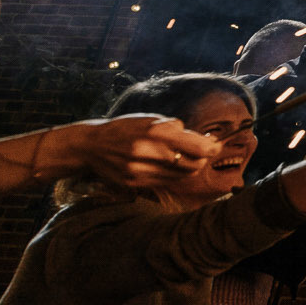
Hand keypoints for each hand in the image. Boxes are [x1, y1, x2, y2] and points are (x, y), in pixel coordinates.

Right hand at [58, 115, 222, 188]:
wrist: (90, 146)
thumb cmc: (125, 128)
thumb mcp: (151, 121)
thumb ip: (177, 131)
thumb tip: (204, 140)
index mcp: (155, 132)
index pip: (198, 148)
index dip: (211, 148)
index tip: (215, 144)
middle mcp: (148, 153)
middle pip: (193, 165)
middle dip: (202, 158)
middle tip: (204, 151)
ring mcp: (140, 171)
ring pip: (181, 175)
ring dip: (190, 167)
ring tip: (186, 157)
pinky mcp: (134, 183)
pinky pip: (166, 182)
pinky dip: (174, 174)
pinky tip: (169, 165)